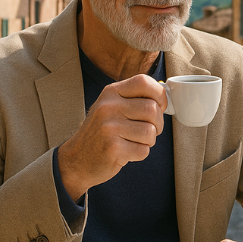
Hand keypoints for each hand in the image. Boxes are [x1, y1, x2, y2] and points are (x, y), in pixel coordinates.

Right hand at [57, 74, 166, 199]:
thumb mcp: (111, 107)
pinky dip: (140, 154)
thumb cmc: (101, 132)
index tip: (161, 106)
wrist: (77, 159)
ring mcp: (109, 128)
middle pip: (152, 109)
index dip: (159, 94)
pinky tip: (127, 152)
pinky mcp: (113, 148)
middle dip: (158, 123)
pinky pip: (143, 150)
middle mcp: (108, 107)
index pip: (143, 81)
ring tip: (135, 141)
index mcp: (110, 92)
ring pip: (150, 132)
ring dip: (149, 141)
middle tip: (149, 130)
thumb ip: (134, 99)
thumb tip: (166, 97)